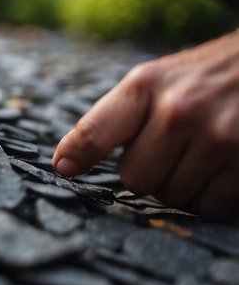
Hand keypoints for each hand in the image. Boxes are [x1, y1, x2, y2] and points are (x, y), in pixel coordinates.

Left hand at [53, 30, 238, 218]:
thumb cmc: (205, 78)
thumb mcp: (158, 79)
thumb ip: (119, 115)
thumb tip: (66, 161)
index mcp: (146, 85)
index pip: (95, 131)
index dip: (76, 156)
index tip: (65, 169)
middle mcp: (178, 110)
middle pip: (134, 179)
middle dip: (147, 173)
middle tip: (169, 153)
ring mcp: (215, 137)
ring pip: (171, 197)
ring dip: (180, 186)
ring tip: (198, 157)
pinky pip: (209, 206)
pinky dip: (210, 198)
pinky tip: (219, 170)